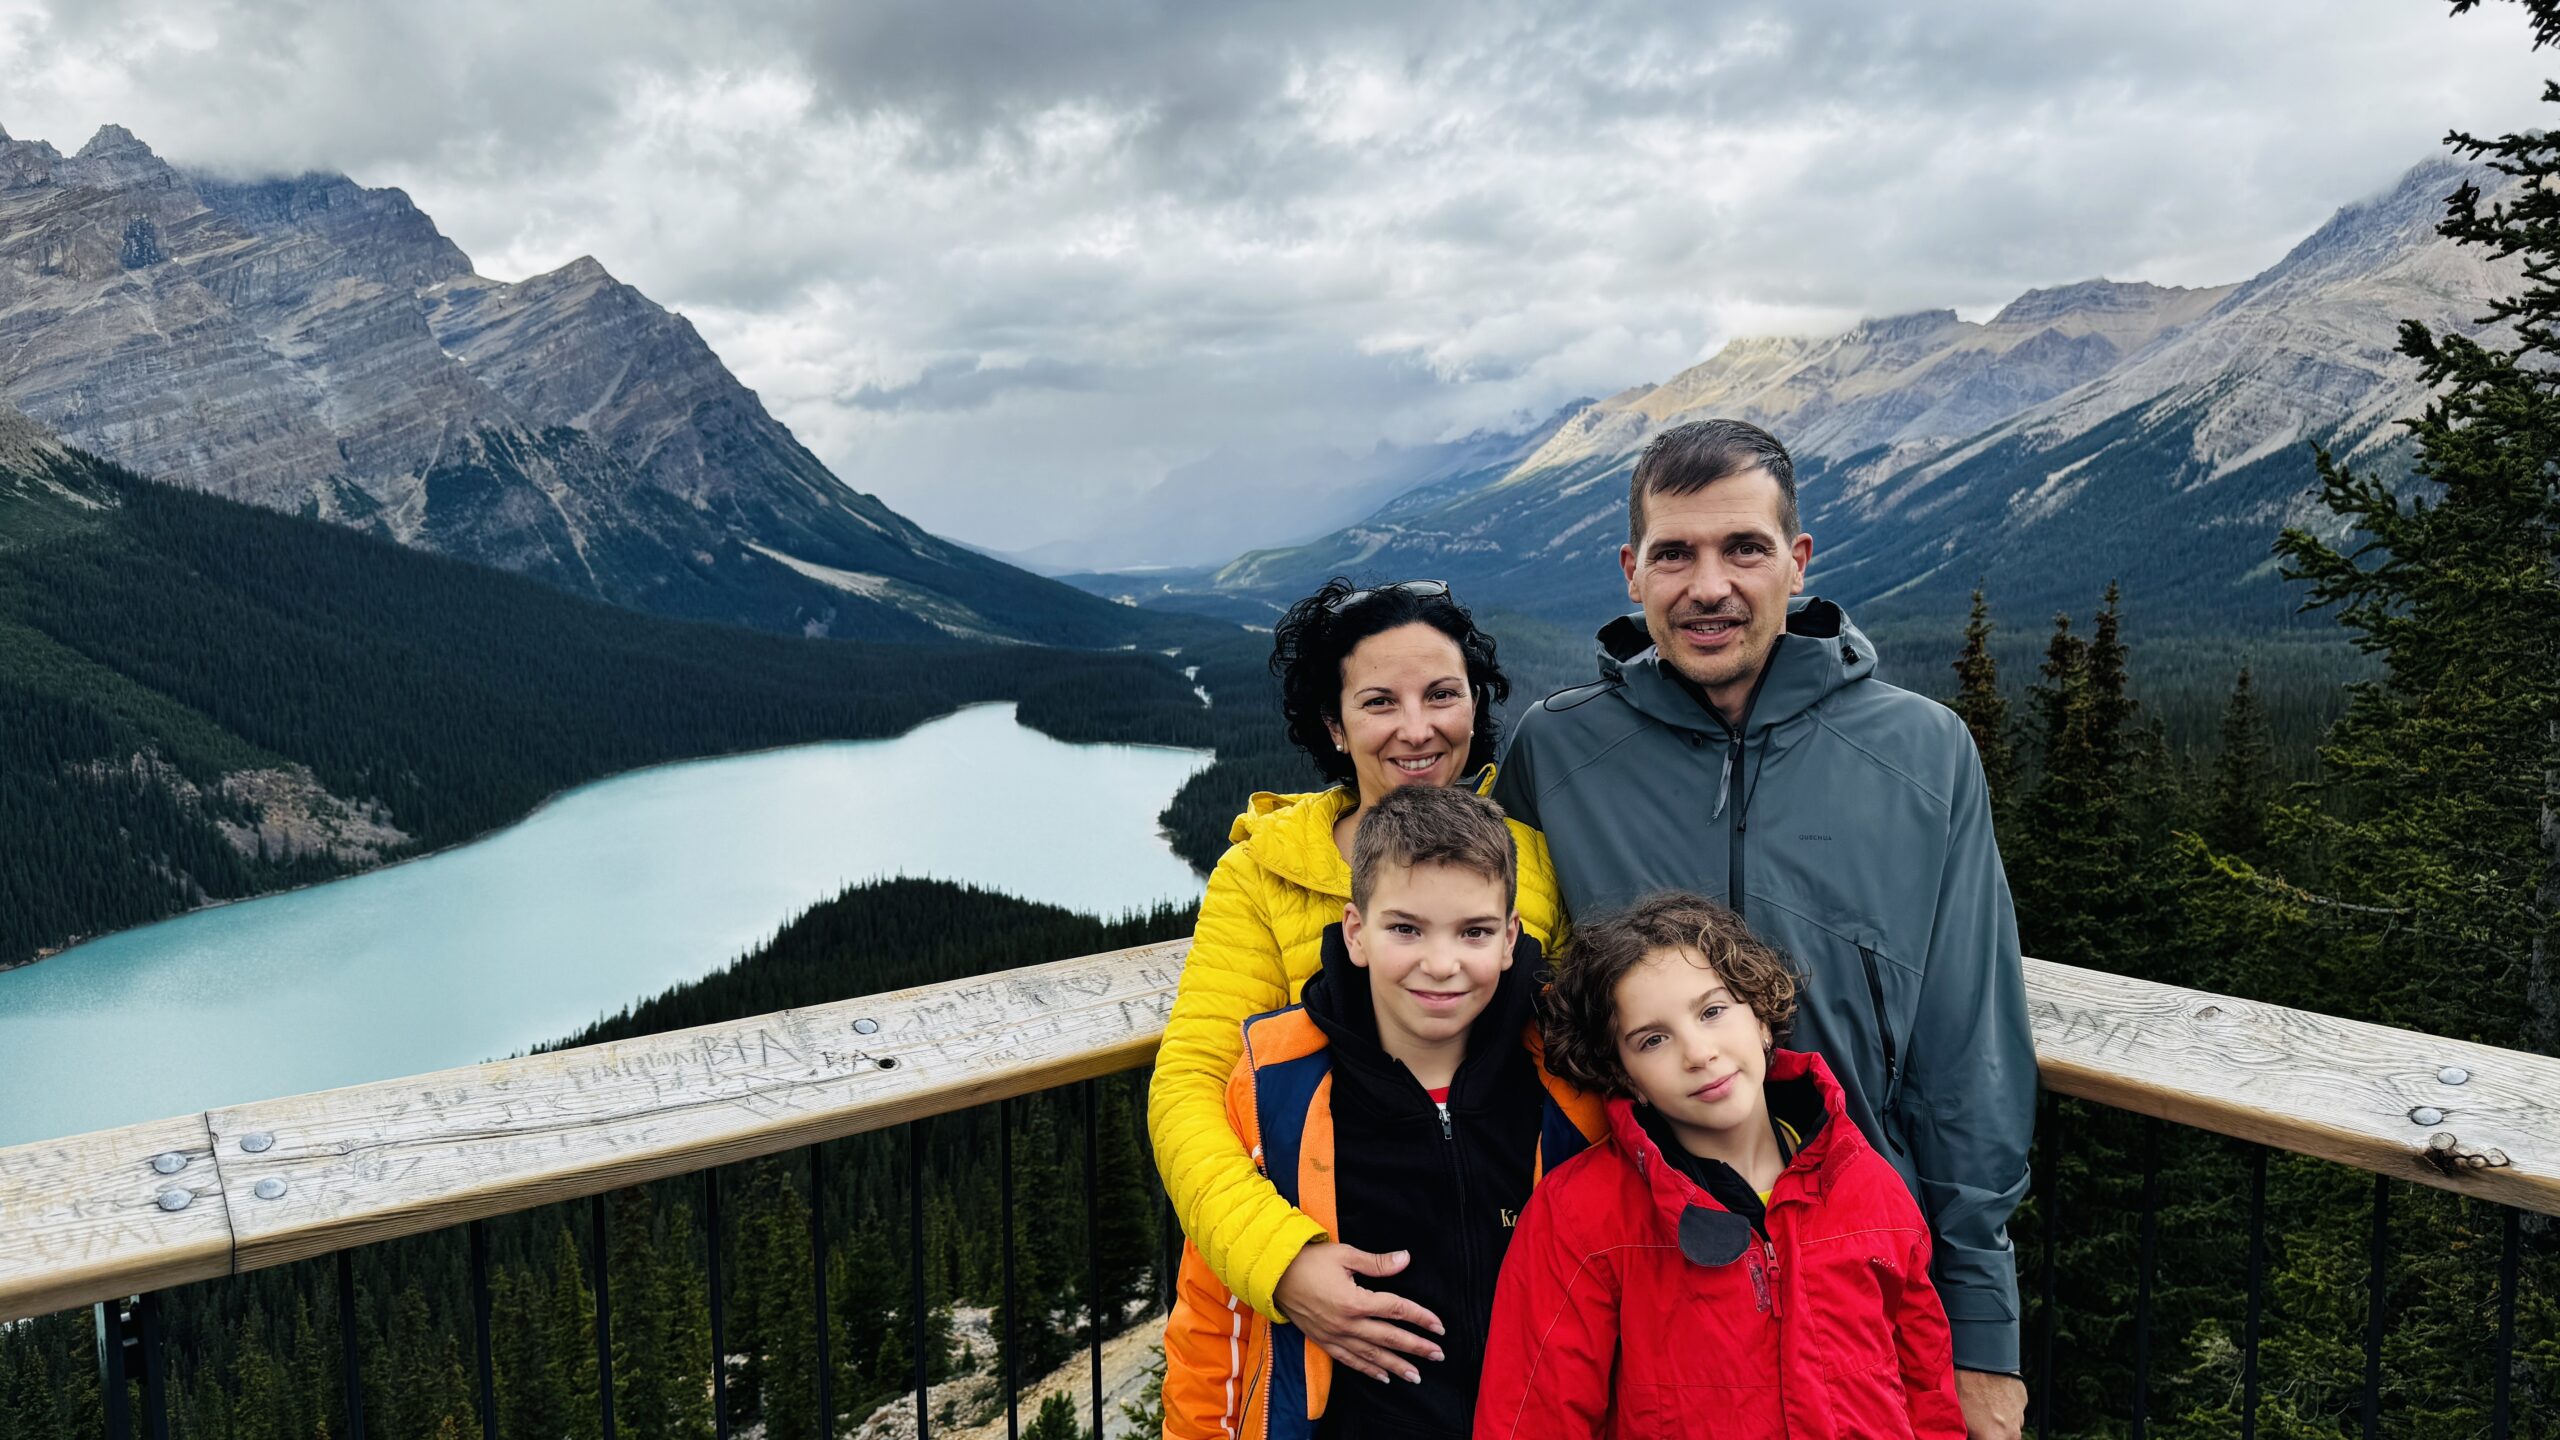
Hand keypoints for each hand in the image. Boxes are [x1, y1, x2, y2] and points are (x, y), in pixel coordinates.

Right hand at [1271, 1242, 1446, 1384]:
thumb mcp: (1345, 1255)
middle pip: (1390, 1338)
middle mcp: (1347, 1324)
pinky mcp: (1324, 1341)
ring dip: (1396, 1366)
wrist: (1274, 1275)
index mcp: (1355, 1300)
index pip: (1396, 1310)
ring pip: (1372, 1356)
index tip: (1439, 1326)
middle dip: (1416, 1347)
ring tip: (1417, 1375)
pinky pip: (1350, 1361)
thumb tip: (1406, 1259)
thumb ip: (1377, 1262)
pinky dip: (1368, 1371)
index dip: (1421, 1318)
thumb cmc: (1310, 1260)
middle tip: (1438, 1355)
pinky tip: (1383, 1378)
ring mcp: (1335, 1336)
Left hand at [1955, 1369, 2026, 1439]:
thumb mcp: (1960, 1417)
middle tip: (1977, 1422)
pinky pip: (2014, 1410)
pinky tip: (1992, 1394)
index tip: (1972, 1433)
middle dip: (1990, 1433)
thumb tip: (1969, 1434)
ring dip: (1999, 1420)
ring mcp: (2020, 1415)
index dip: (1977, 1437)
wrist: (1983, 1358)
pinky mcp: (2023, 1401)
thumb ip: (1969, 1433)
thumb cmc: (1966, 1387)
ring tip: (1983, 1405)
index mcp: (1994, 1438)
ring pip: (2010, 1426)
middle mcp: (2011, 1431)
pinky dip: (2004, 1406)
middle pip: (2002, 1438)